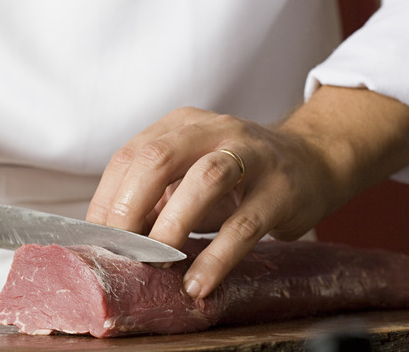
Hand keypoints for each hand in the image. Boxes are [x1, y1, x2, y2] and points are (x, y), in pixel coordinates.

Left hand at [86, 106, 342, 298]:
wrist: (312, 161)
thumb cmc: (239, 176)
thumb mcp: (190, 175)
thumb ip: (155, 197)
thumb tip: (113, 239)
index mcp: (181, 126)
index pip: (130, 156)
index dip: (107, 199)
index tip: (97, 239)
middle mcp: (213, 130)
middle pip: (158, 158)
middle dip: (129, 207)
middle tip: (121, 250)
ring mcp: (250, 155)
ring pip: (203, 180)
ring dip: (171, 226)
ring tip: (157, 264)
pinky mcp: (279, 190)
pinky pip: (243, 225)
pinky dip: (216, 258)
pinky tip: (198, 283)